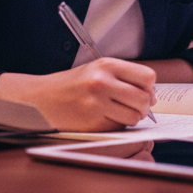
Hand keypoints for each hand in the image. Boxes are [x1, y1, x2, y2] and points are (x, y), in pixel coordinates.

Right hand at [0, 58, 157, 132]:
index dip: (149, 87)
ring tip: (119, 113)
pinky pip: (118, 127)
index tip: (144, 92)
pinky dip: (116, 125)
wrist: (41, 98)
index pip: (147, 77)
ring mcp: (97, 103)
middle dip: (144, 106)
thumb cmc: (72, 84)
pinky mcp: (92, 123)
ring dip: (131, 118)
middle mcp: (102, 82)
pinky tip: (104, 118)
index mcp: (106, 65)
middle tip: (135, 107)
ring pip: (134, 116)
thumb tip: (152, 96)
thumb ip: (124, 77)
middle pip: (144, 99)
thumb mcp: (97, 70)